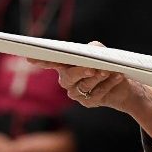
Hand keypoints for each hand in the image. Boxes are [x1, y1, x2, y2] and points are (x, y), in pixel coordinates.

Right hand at [29, 42, 145, 112]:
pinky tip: (117, 76)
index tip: (30, 58)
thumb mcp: (99, 51)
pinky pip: (97, 93)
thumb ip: (93, 49)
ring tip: (109, 70)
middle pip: (68, 77)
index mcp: (65, 64)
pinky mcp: (88, 102)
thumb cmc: (105, 62)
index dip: (40, 60)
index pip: (50, 61)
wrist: (120, 81)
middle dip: (80, 72)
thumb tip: (91, 53)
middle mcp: (66, 80)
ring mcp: (76, 93)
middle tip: (92, 68)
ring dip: (98, 77)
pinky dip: (109, 84)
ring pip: (84, 86)